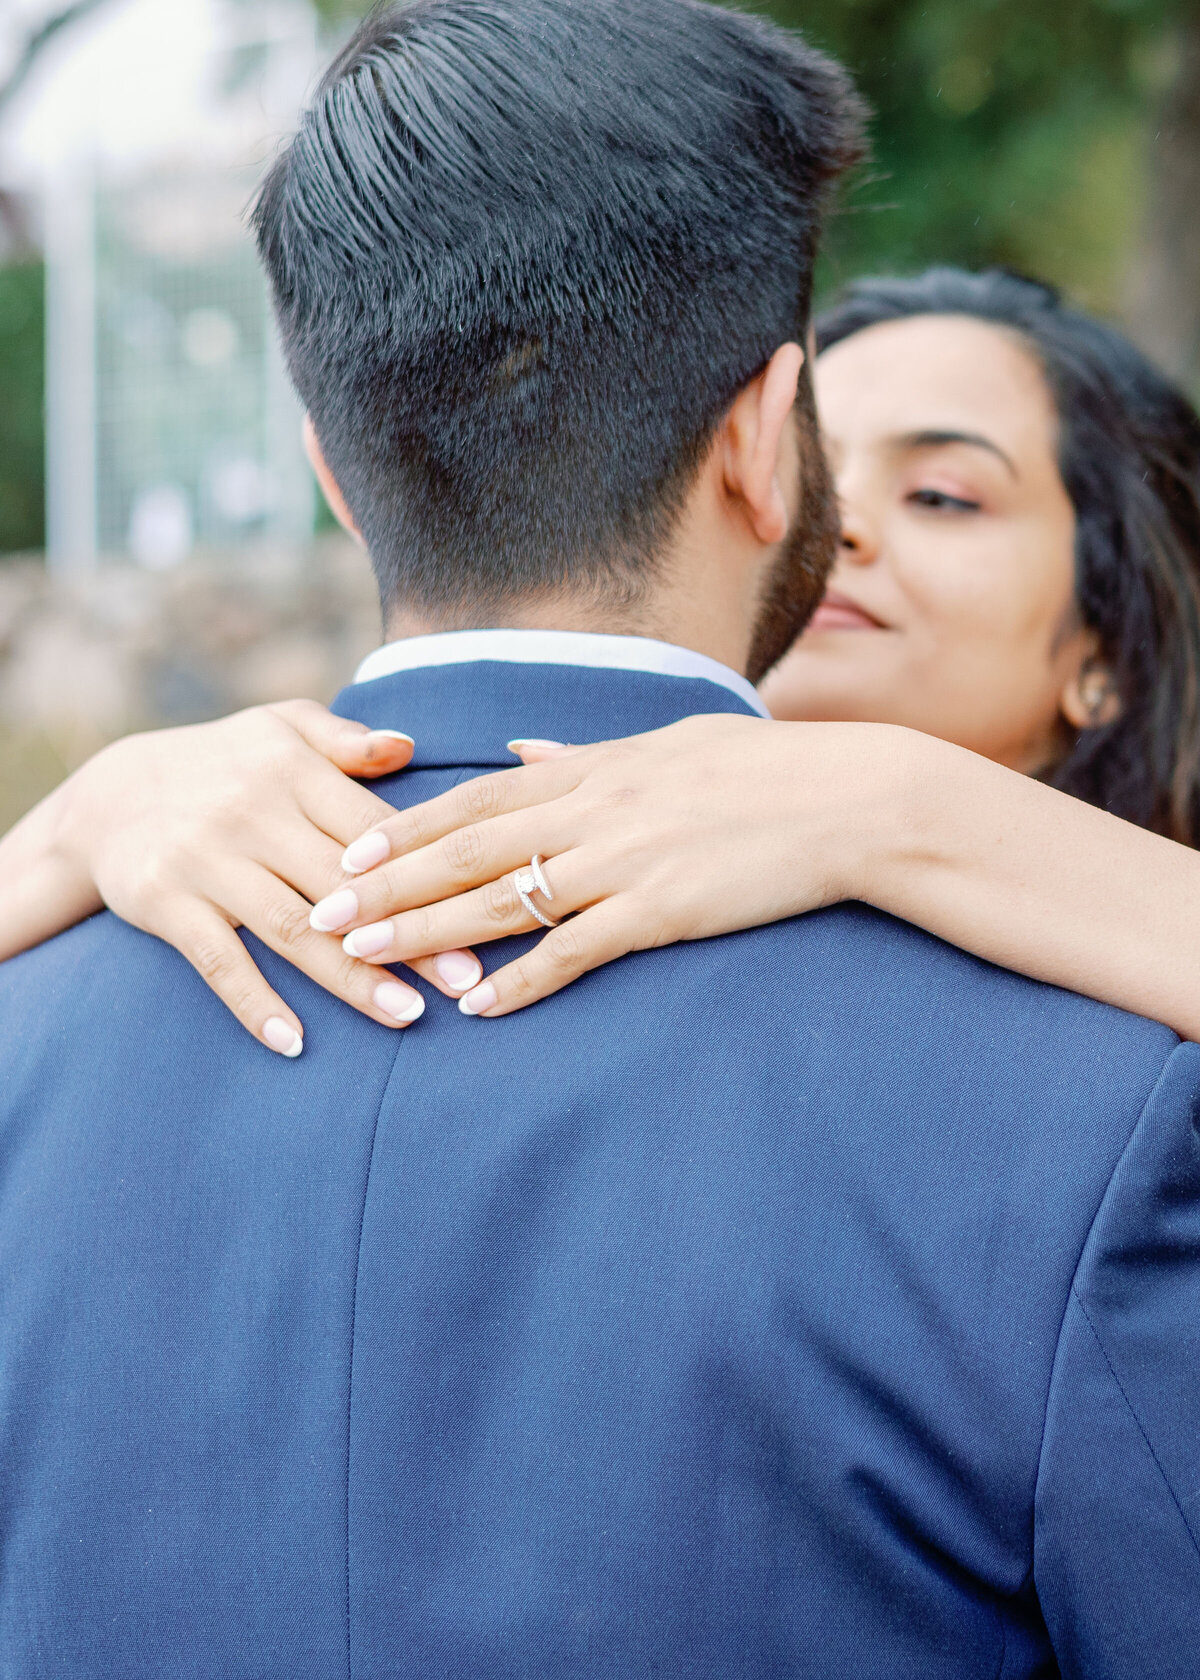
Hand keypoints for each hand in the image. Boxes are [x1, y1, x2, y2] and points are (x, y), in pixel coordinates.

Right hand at [0, 701, 482, 1054]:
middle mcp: (251, 813)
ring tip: (407, 1016)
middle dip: (410, 935)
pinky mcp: (164, 901)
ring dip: (351, 978)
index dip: (430, 872)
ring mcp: (206, 860)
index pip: (375, 829)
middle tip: (467, 981)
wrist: (109, 794)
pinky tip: (295, 1042)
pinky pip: (218, 960)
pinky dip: (254, 1003)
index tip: (484, 909)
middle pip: (345, 886)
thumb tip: (408, 746)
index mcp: (292, 769)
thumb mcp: (280, 728)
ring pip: (292, 929)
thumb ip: (345, 739)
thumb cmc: (224, 762)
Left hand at [306, 715, 915, 1015]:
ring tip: (368, 957)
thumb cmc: (763, 768)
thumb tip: (519, 753)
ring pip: (503, 900)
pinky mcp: (662, 911)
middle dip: (388, 884)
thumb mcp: (667, 742)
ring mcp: (625, 861)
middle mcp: (594, 810)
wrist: (845, 799)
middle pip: (467, 850)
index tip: (347, 848)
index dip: (405, 826)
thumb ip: (582, 755)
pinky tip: (479, 1006)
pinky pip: (576, 951)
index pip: (475, 798)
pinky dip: (523, 979)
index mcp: (593, 768)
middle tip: (322, 913)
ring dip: (428, 931)